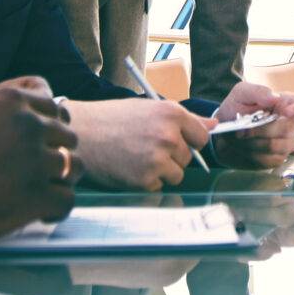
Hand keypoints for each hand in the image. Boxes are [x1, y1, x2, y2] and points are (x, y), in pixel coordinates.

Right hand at [0, 77, 76, 238]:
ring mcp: (35, 160)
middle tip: (43, 169)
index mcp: (13, 101)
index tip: (44, 141)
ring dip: (62, 179)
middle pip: (67, 136)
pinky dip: (57, 208)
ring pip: (73, 166)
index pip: (54, 108)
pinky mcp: (35, 195)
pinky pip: (66, 200)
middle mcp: (30, 126)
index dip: (52, 127)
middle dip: (57, 152)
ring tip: (46, 190)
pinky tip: (42, 213)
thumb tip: (30, 93)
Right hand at [70, 97, 214, 190]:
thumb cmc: (111, 118)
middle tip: (146, 148)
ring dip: (162, 171)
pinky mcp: (145, 179)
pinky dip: (146, 181)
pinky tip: (129, 168)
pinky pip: (158, 186)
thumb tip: (213, 124)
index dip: (190, 140)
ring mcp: (157, 159)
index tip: (177, 141)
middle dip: (172, 156)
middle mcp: (168, 136)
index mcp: (171, 114)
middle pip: (188, 157)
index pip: (202, 136)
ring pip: (176, 174)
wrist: (80, 133)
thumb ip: (182, 118)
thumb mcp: (148, 108)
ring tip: (138, 158)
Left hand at [209, 82, 293, 169]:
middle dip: (263, 130)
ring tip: (239, 137)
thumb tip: (275, 97)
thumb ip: (258, 91)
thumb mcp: (242, 93)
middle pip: (290, 129)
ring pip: (279, 146)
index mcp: (287, 103)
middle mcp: (291, 124)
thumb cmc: (235, 108)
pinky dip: (252, 154)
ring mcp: (285, 143)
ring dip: (254, 143)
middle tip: (242, 130)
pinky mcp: (276, 158)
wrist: (222, 133)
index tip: (286, 112)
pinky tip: (243, 147)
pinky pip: (270, 160)